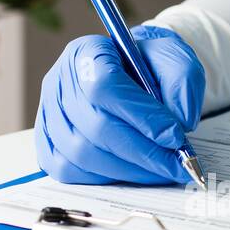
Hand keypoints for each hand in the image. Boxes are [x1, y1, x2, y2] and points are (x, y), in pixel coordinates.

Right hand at [35, 25, 204, 183]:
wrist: (131, 74)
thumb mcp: (173, 56)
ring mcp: (49, 115)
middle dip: (144, 153)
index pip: (104, 86)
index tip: (175, 136)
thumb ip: (182, 79)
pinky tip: (132, 171)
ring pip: (83, 154)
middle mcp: (60, 82)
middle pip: (95, 126)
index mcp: (86, 52)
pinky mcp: (47, 143)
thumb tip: (180, 120)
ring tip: (161, 170)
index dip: (142, 116)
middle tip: (178, 164)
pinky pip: (68, 171)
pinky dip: (105, 178)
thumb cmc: (148, 65)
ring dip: (129, 170)